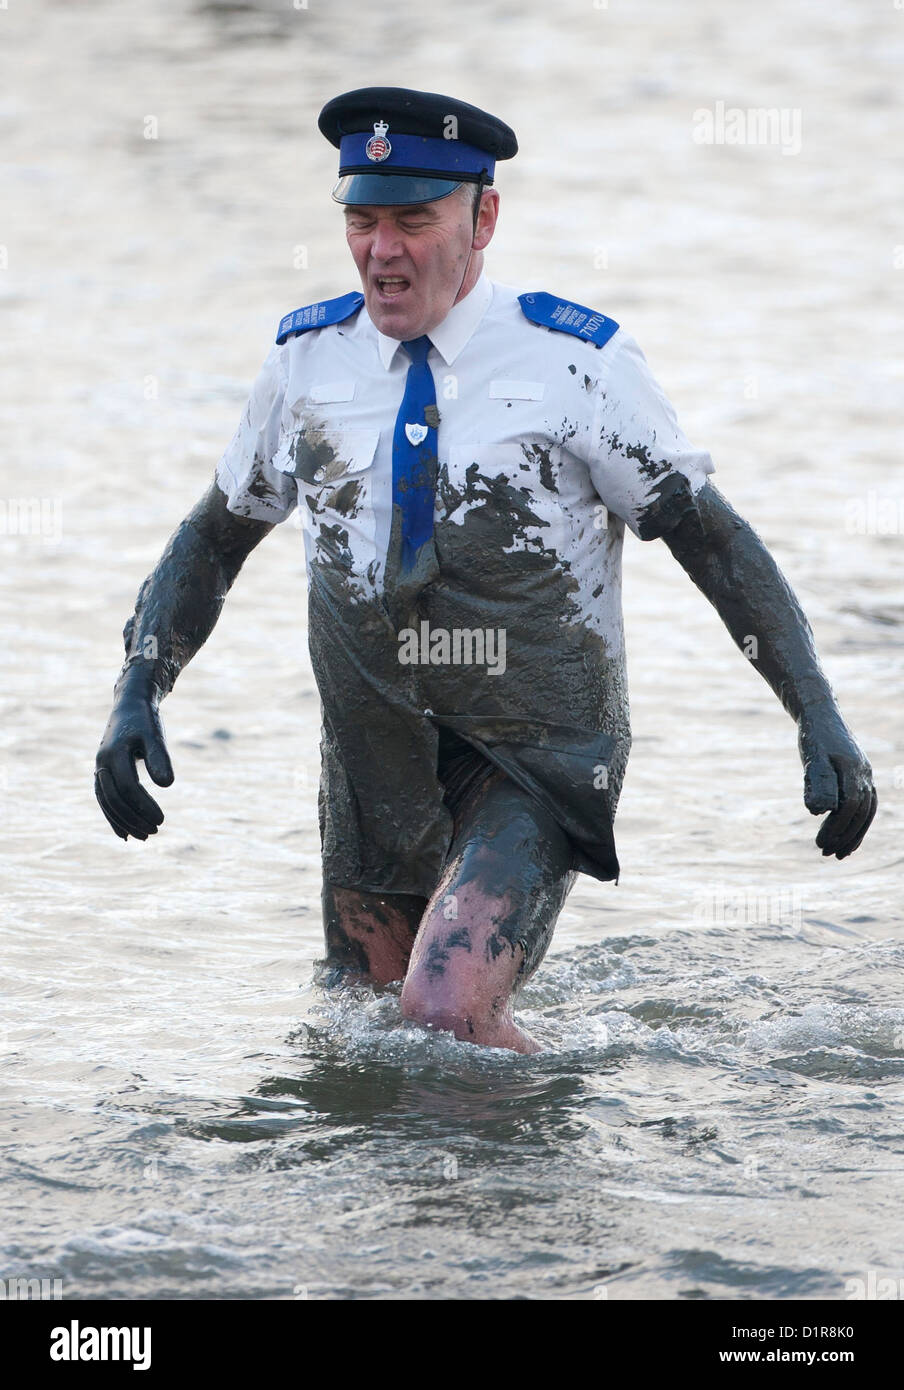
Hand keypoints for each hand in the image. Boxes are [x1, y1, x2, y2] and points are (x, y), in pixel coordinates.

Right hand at [95, 677, 173, 839]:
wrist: (129, 706)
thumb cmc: (145, 720)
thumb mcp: (155, 736)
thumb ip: (159, 758)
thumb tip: (166, 785)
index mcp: (114, 753)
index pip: (128, 787)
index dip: (144, 806)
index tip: (161, 820)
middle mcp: (102, 763)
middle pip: (115, 799)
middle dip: (133, 818)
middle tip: (155, 832)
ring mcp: (100, 769)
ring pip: (107, 802)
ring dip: (124, 821)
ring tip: (144, 837)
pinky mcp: (103, 773)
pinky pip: (104, 799)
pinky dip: (113, 816)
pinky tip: (125, 833)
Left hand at [798, 706, 875, 858]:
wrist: (820, 713)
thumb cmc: (813, 736)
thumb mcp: (812, 758)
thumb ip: (817, 782)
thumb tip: (819, 811)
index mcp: (852, 769)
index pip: (849, 806)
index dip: (836, 826)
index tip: (819, 843)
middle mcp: (864, 774)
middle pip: (860, 813)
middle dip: (844, 836)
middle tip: (825, 853)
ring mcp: (865, 775)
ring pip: (865, 812)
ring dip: (853, 834)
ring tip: (837, 853)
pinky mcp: (860, 777)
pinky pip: (864, 805)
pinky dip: (856, 823)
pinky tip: (843, 836)